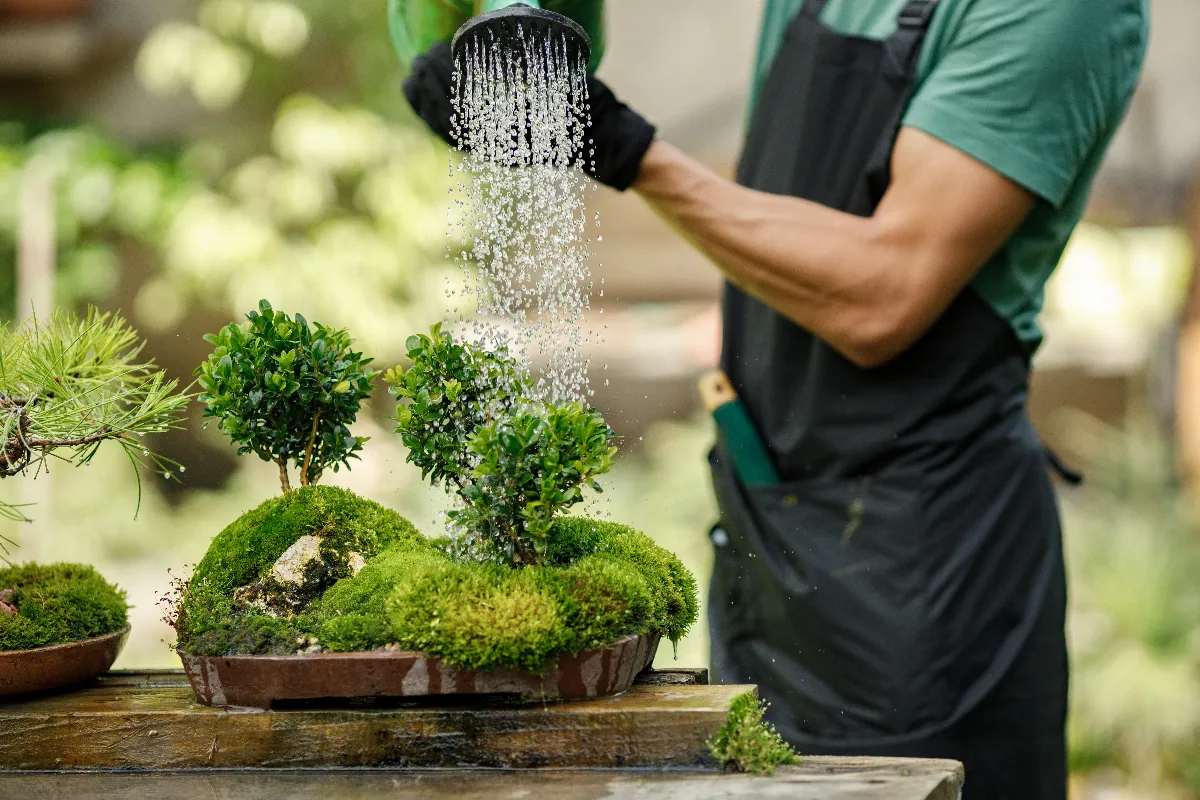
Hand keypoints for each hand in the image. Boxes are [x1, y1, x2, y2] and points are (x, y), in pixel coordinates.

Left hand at [402, 44, 656, 191]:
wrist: (601, 140)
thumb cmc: (588, 104)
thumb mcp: (565, 76)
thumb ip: (536, 60)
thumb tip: (512, 22)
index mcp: (514, 126)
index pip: (467, 97)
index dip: (447, 71)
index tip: (439, 48)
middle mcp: (501, 142)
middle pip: (451, 109)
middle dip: (431, 81)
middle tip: (420, 56)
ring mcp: (495, 148)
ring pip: (447, 126)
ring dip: (426, 100)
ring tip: (412, 75)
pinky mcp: (492, 150)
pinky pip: (453, 137)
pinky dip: (432, 118)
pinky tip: (420, 100)